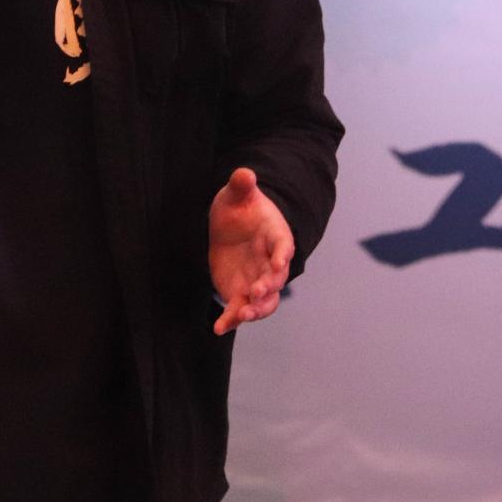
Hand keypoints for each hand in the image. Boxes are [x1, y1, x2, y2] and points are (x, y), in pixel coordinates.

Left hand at [208, 167, 293, 334]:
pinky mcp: (241, 292)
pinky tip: (218, 328)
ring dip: (255, 310)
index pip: (283, 245)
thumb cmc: (240, 208)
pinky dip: (231, 320)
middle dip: (268, 287)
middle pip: (276, 279)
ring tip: (240, 316)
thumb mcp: (238, 194)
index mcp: (275, 236)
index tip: (280, 261)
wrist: (232, 227)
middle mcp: (271, 262)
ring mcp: (258, 280)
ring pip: (264, 302)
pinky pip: (239, 309)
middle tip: (255, 292)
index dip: (282, 254)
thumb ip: (242, 185)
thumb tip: (244, 173)